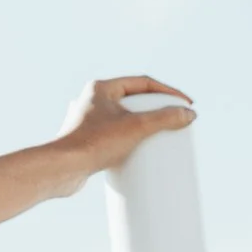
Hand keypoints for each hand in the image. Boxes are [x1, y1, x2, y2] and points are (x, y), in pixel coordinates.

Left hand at [54, 73, 194, 190]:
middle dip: (157, 109)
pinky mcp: (89, 142)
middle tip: (176, 120)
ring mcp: (90, 122)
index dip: (168, 92)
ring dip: (145, 125)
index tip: (185, 104)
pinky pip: (117, 136)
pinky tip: (141, 149)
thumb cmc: (93, 143)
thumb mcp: (136, 127)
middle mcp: (93, 101)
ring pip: (125, 119)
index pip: (143, 83)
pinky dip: (132, 140)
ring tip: (163, 135)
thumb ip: (164, 118)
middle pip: (135, 100)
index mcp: (101, 88)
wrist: (63, 168)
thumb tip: (189, 114)